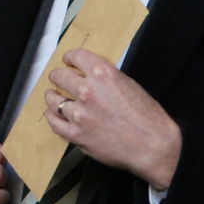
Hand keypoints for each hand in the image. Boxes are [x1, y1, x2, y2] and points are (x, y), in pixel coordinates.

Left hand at [43, 49, 180, 189]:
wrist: (152, 145)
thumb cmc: (147, 118)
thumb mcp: (130, 85)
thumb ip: (108, 79)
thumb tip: (94, 78)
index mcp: (103, 74)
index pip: (77, 57)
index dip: (69, 57)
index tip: (67, 60)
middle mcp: (88, 91)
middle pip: (60, 76)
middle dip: (57, 75)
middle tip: (57, 77)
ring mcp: (79, 113)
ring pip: (54, 99)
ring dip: (52, 96)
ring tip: (52, 96)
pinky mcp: (76, 134)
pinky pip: (55, 122)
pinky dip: (52, 116)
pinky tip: (53, 114)